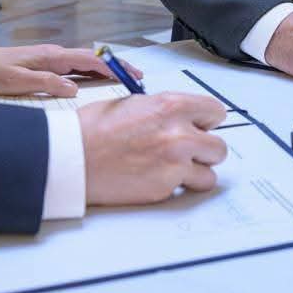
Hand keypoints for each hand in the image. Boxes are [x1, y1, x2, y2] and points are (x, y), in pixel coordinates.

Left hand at [0, 44, 142, 96]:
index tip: (129, 74)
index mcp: (52, 57)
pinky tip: (100, 79)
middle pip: (93, 58)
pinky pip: (77, 67)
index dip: (111, 67)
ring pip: (87, 62)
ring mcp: (53, 58)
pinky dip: (94, 72)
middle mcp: (56, 54)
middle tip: (137, 76)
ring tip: (126, 77)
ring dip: (107, 69)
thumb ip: (46, 83)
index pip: (89, 60)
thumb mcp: (17, 81)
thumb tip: (74, 88)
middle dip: (117, 66)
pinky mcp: (48, 64)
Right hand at [79, 93, 227, 204]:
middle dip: (205, 150)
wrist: (73, 157)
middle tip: (189, 151)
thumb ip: (165, 110)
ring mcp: (174, 164)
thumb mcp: (135, 103)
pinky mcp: (165, 188)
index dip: (208, 121)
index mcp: (171, 106)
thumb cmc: (95, 128)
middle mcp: (179, 134)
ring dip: (195, 173)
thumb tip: (182, 118)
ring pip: (209, 174)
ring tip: (173, 169)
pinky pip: (185, 189)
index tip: (202, 126)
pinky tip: (155, 177)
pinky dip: (175, 186)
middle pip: (219, 147)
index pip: (215, 112)